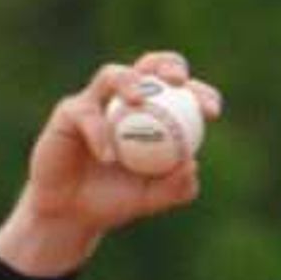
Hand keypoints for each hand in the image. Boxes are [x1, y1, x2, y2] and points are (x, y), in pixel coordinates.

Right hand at [0, 52, 226, 277]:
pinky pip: (85, 113)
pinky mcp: (69, 111)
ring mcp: (96, 102)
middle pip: (150, 66)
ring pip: (113, 75)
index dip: (200, 94)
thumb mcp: (150, 199)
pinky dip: (98, 133)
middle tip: (178, 82)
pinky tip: (107, 157)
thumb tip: (192, 164)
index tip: (211, 112)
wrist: (71, 214)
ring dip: (129, 81)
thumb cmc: (113, 201)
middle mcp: (125, 101)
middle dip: (167, 65)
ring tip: (137, 100)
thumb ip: (175, 187)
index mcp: (153, 115)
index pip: (182, 93)